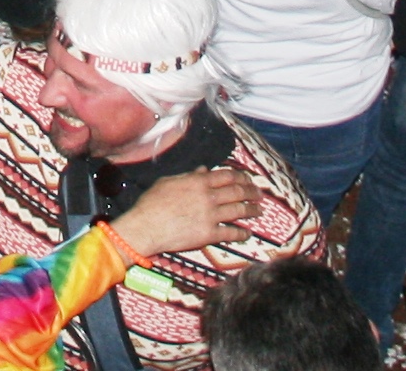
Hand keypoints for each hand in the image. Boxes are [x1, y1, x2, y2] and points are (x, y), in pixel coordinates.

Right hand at [110, 162, 263, 255]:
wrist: (146, 226)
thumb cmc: (152, 202)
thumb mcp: (169, 181)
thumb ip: (189, 175)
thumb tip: (204, 170)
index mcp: (199, 181)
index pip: (227, 175)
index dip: (242, 177)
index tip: (248, 179)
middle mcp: (208, 196)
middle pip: (238, 191)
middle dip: (252, 192)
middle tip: (259, 195)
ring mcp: (210, 216)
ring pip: (238, 210)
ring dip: (251, 210)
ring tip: (258, 211)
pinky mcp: (209, 234)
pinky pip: (230, 233)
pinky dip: (241, 233)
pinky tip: (247, 233)